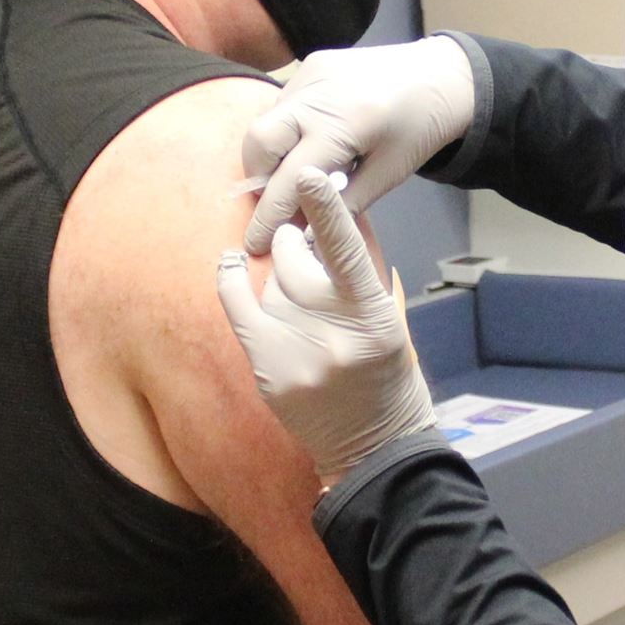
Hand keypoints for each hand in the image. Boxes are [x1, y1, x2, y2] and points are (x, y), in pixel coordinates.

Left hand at [216, 169, 436, 482]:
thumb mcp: (392, 320)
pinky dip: (233, 281)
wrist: (373, 450)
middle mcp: (333, 336)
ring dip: (281, 278)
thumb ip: (365, 269)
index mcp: (376, 319)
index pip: (349, 254)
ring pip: (271, 283)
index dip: (328, 213)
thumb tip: (340, 211)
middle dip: (297, 244)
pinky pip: (239, 307)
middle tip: (305, 248)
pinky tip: (232, 265)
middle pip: (296, 261)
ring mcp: (296, 356)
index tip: (312, 175)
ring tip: (301, 304)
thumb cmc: (389, 378)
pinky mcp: (267, 371)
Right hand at [242, 35, 474, 253]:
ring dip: (270, 155)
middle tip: (275, 201)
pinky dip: (285, 131)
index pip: (289, 178)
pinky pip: (282, 104)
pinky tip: (310, 143)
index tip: (255, 242)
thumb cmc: (421, 129)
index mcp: (344, 125)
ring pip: (265, 121)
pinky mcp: (310, 65)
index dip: (269, 216)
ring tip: (297, 175)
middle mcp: (318, 94)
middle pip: (259, 142)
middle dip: (258, 179)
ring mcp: (311, 74)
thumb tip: (303, 234)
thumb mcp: (388, 174)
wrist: (440, 76)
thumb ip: (343, 203)